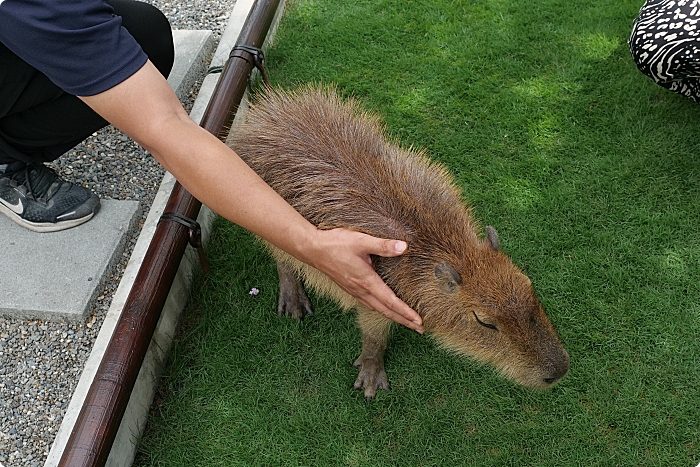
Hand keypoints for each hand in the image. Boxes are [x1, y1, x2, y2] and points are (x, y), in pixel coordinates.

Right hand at [307, 228, 423, 332]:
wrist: (312, 249)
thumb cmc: (336, 244)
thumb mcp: (361, 241)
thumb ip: (383, 245)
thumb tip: (404, 247)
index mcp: (366, 281)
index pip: (390, 302)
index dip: (406, 313)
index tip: (419, 322)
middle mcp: (360, 290)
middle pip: (386, 311)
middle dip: (404, 321)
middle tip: (420, 330)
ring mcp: (354, 291)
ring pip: (377, 309)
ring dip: (393, 316)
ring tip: (406, 321)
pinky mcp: (349, 288)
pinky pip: (368, 304)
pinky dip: (381, 309)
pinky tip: (384, 307)